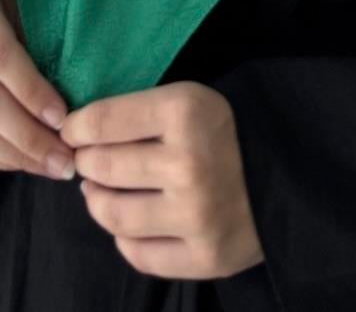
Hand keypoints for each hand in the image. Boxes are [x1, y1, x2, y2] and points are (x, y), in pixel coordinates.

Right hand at [0, 0, 76, 181]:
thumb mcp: (32, 12)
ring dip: (15, 156)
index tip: (62, 119)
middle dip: (27, 136)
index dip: (31, 90)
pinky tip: (26, 163)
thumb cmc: (19, 11)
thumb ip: (45, 47)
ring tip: (51, 167)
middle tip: (64, 160)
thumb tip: (77, 106)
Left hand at [60, 80, 265, 280]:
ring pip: (113, 215)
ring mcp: (196, 215)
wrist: (285, 173)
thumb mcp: (186, 99)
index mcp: (185, 112)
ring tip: (102, 192)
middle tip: (89, 161)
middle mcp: (188, 164)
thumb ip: (134, 113)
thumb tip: (75, 137)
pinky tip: (133, 221)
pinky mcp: (205, 256)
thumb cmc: (224, 130)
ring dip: (98, 201)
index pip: (100, 122)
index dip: (75, 129)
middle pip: (101, 167)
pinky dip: (125, 238)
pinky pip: (139, 254)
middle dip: (85, 163)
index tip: (71, 133)